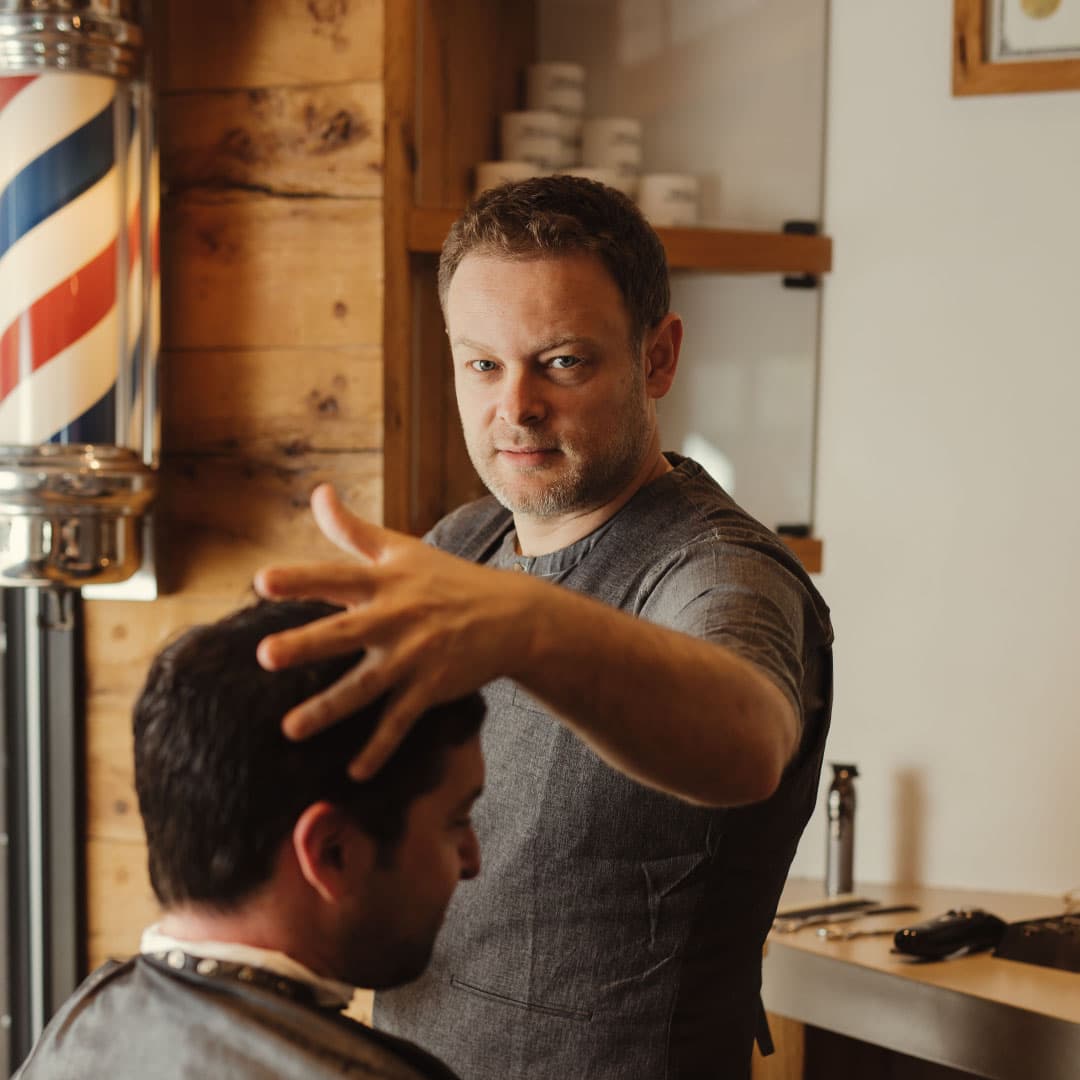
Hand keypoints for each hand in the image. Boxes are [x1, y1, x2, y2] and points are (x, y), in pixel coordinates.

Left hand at [254, 484, 534, 778]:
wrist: (511, 615)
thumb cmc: (447, 579)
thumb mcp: (402, 549)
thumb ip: (353, 529)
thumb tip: (317, 492)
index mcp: (384, 582)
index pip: (335, 577)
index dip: (300, 579)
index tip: (261, 583)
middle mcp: (396, 618)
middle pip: (344, 631)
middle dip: (307, 644)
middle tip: (266, 655)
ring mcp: (415, 656)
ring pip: (366, 686)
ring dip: (329, 708)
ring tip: (291, 728)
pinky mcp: (432, 687)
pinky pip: (401, 722)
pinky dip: (380, 748)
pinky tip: (354, 773)